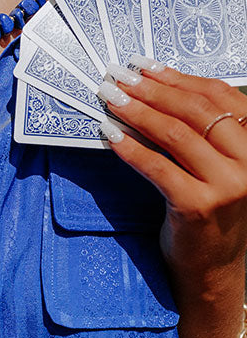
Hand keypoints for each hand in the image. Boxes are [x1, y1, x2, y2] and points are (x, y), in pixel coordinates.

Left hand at [98, 57, 246, 279]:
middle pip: (196, 110)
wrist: (214, 271)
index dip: (179, 78)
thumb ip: (201, 133)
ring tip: (110, 98)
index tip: (144, 65)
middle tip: (119, 76)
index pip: (220, 96)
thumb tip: (152, 87)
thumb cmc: (210, 213)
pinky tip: (109, 134)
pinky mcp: (199, 206)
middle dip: (152, 89)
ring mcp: (228, 185)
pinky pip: (158, 167)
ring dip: (137, 112)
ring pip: (176, 134)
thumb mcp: (216, 167)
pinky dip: (130, 148)